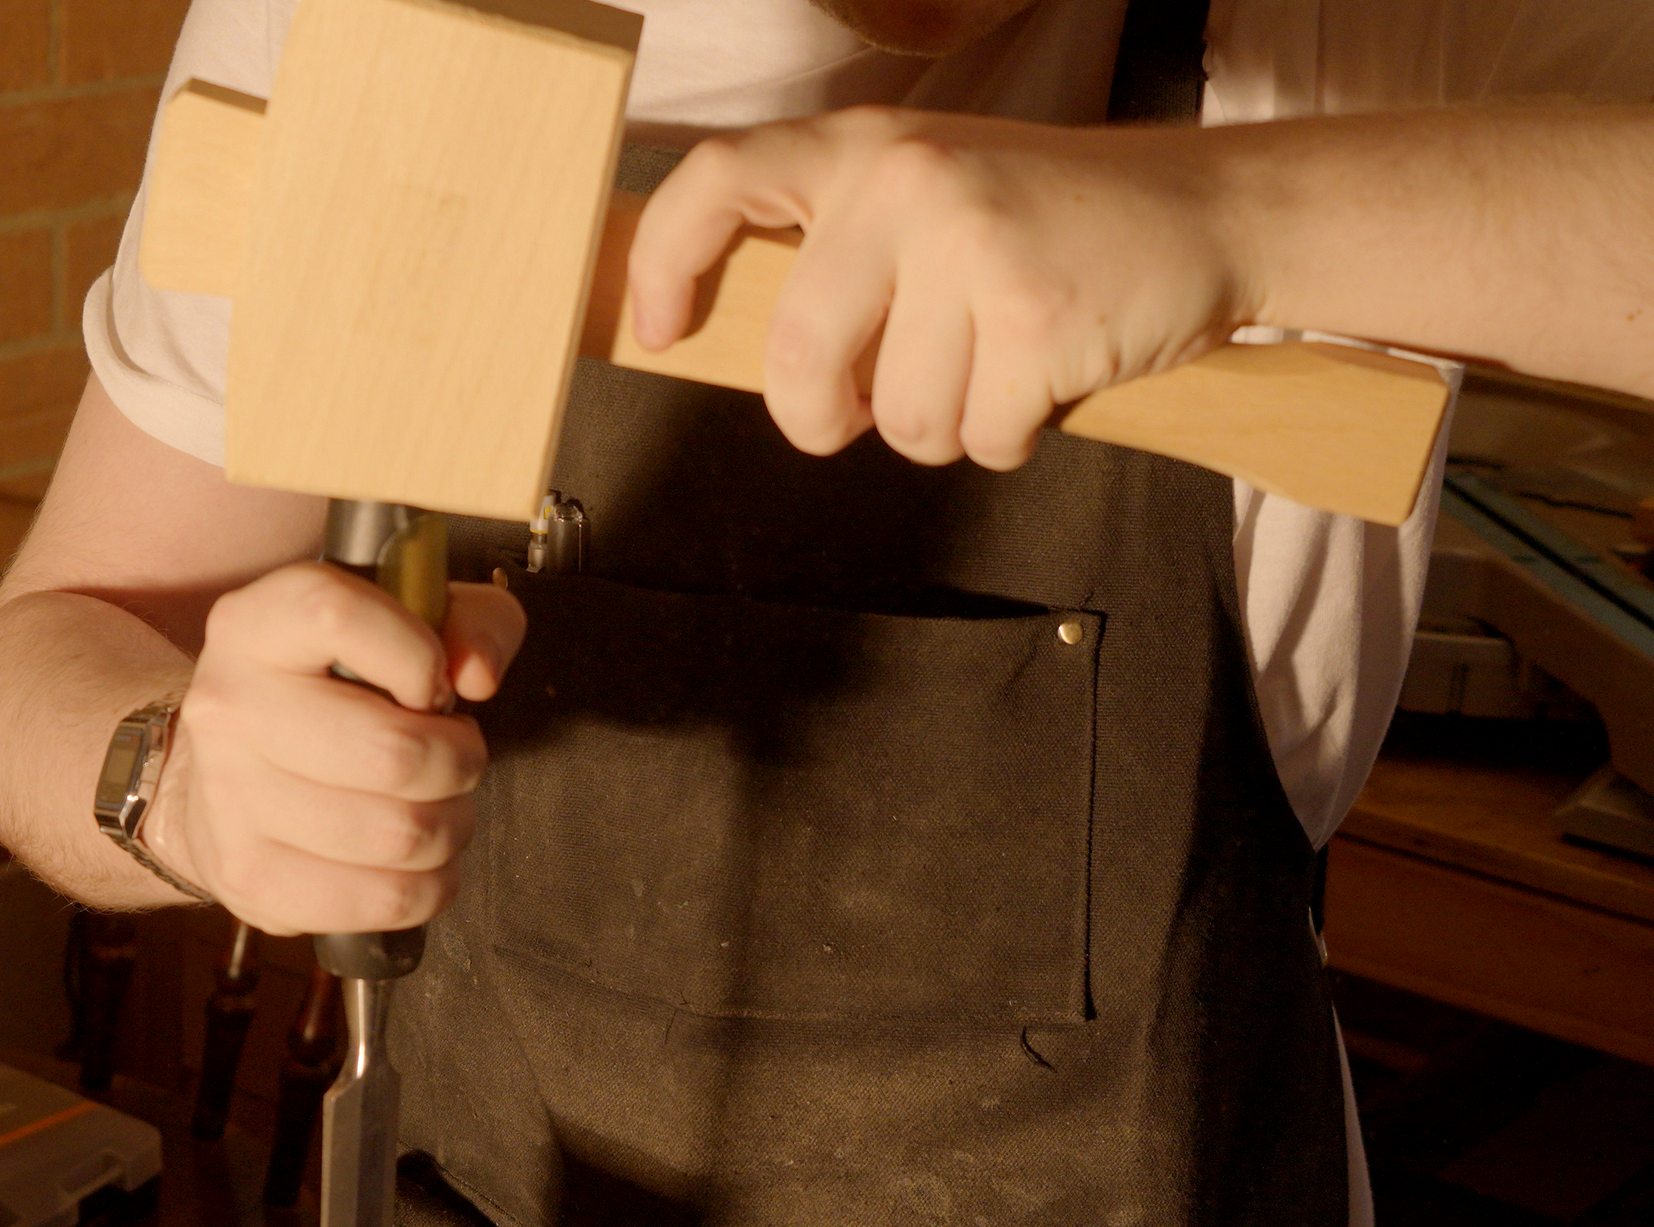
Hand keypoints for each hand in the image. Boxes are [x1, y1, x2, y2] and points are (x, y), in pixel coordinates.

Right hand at [142, 563, 526, 936]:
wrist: (216, 776)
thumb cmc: (329, 692)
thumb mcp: (400, 624)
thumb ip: (468, 621)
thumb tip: (477, 674)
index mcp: (255, 626)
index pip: (337, 617)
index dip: (417, 655)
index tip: (432, 684)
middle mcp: (228, 706)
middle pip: (391, 752)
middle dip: (458, 762)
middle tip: (454, 758)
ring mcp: (229, 800)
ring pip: (399, 834)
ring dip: (450, 828)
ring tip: (437, 808)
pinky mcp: (250, 879)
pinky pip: (383, 900)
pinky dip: (428, 887)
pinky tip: (416, 861)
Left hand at [628, 107, 1255, 469]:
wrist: (1208, 211)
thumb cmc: (1043, 221)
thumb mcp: (923, 198)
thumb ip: (832, 248)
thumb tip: (716, 333)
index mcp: (863, 147)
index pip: (719, 181)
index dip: (663, 262)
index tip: (657, 333)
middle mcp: (907, 184)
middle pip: (799, 358)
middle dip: (821, 418)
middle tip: (855, 415)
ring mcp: (973, 248)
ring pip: (897, 418)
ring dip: (944, 424)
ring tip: (995, 362)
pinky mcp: (1036, 320)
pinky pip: (980, 439)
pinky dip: (1012, 436)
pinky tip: (1047, 375)